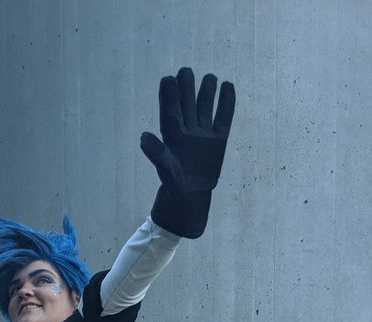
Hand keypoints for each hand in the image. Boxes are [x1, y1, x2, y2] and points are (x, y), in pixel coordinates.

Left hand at [140, 68, 235, 237]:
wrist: (191, 200)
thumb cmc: (174, 186)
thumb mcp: (165, 170)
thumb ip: (156, 153)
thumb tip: (143, 137)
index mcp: (172, 135)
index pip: (170, 110)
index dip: (169, 94)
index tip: (169, 79)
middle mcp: (187, 131)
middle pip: (187, 104)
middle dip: (186, 87)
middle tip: (186, 71)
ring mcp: (204, 134)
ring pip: (205, 107)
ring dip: (206, 92)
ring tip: (209, 77)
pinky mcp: (219, 140)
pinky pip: (223, 118)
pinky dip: (226, 104)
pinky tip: (228, 87)